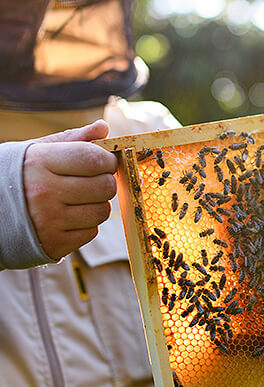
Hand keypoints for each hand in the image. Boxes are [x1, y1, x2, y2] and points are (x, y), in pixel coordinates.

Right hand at [23, 120, 116, 259]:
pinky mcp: (55, 243)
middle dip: (105, 181)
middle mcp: (44, 192)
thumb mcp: (38, 151)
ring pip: (102, 211)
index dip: (107, 160)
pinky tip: (69, 216)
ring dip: (97, 204)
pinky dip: (86, 224)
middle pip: (105, 186)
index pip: (94, 159)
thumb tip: (103, 128)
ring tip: (78, 199)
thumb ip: (73, 139)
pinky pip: (91, 232)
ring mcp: (49, 220)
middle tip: (93, 180)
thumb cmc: (19, 176)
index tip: (104, 161)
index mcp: (40, 162)